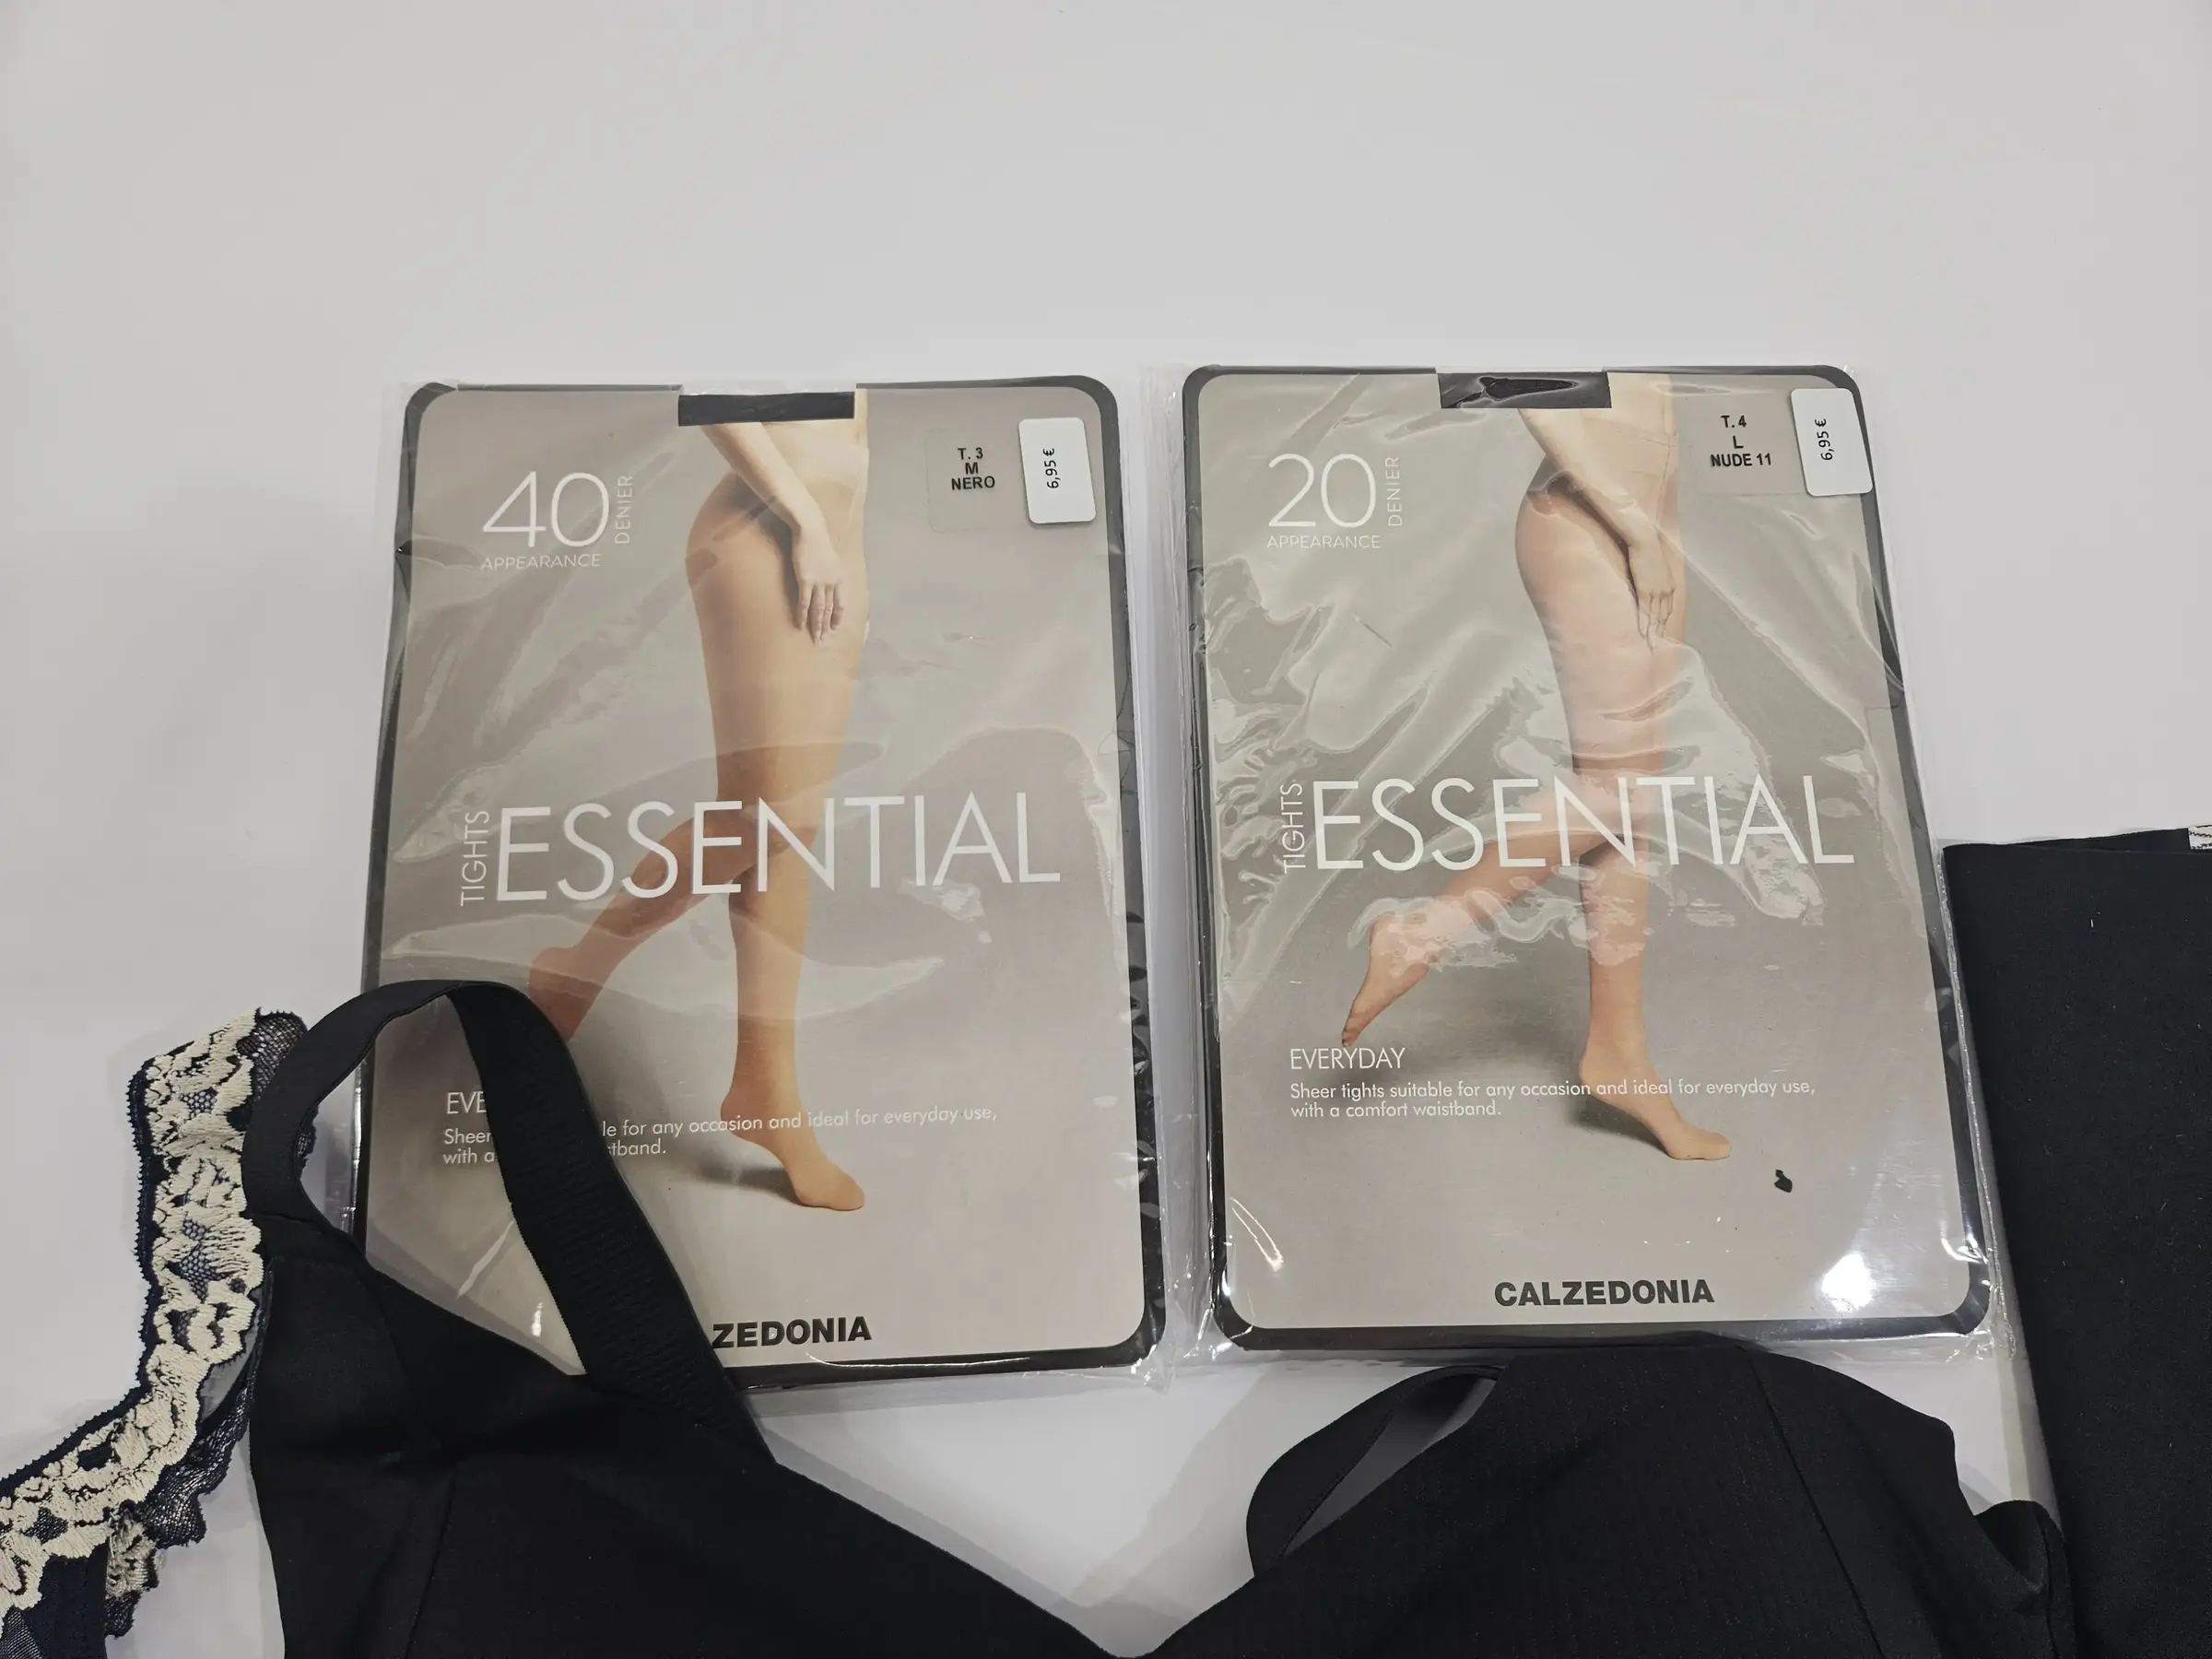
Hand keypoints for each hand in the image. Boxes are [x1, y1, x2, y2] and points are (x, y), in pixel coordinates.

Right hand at [788, 519, 846, 642]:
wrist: (810, 531)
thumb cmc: (818, 543)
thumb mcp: (830, 560)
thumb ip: (830, 573)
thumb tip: (827, 582)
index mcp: (840, 578)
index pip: (841, 604)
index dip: (837, 617)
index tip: (835, 627)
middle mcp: (832, 583)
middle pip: (829, 610)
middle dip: (826, 626)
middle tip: (823, 639)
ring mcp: (819, 583)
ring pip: (819, 609)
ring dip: (817, 625)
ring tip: (815, 638)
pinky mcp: (805, 580)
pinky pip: (805, 602)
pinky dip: (803, 615)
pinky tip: (801, 624)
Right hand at [1624, 531, 1681, 644]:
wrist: (1645, 541)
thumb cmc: (1648, 549)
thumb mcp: (1656, 566)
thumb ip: (1655, 577)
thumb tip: (1650, 582)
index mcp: (1670, 586)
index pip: (1668, 609)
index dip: (1664, 621)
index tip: (1662, 633)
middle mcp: (1667, 592)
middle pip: (1663, 616)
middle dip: (1661, 631)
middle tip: (1659, 645)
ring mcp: (1657, 592)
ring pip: (1656, 617)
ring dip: (1654, 632)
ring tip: (1651, 645)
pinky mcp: (1646, 591)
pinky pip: (1645, 612)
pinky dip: (1645, 624)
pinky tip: (1643, 633)